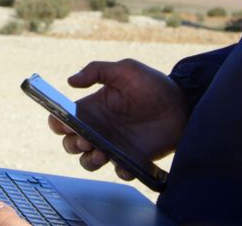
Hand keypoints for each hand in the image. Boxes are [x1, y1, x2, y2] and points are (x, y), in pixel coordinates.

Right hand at [50, 59, 186, 179]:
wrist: (183, 104)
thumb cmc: (153, 85)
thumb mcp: (126, 69)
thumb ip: (97, 70)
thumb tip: (70, 80)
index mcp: (93, 107)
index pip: (63, 119)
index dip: (57, 123)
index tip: (63, 122)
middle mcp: (99, 128)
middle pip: (70, 143)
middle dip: (71, 144)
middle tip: (84, 139)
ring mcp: (114, 145)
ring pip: (88, 161)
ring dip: (89, 160)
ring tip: (101, 153)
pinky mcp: (132, 159)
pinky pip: (119, 171)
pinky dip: (119, 170)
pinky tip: (124, 163)